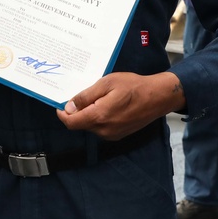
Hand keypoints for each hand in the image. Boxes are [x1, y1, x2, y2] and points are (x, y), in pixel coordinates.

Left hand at [56, 71, 184, 139]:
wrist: (157, 97)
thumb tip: (68, 107)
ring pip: (90, 126)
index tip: (59, 104)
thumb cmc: (133, 86)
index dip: (62, 114)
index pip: (71, 123)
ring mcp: (112, 135)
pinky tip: (106, 104)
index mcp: (99, 117)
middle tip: (81, 95)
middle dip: (77, 112)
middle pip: (80, 124)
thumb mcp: (106, 83)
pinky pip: (101, 128)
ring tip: (98, 97)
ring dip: (88, 114)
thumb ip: (85, 97)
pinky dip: (98, 118)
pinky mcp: (118, 135)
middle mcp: (104, 130)